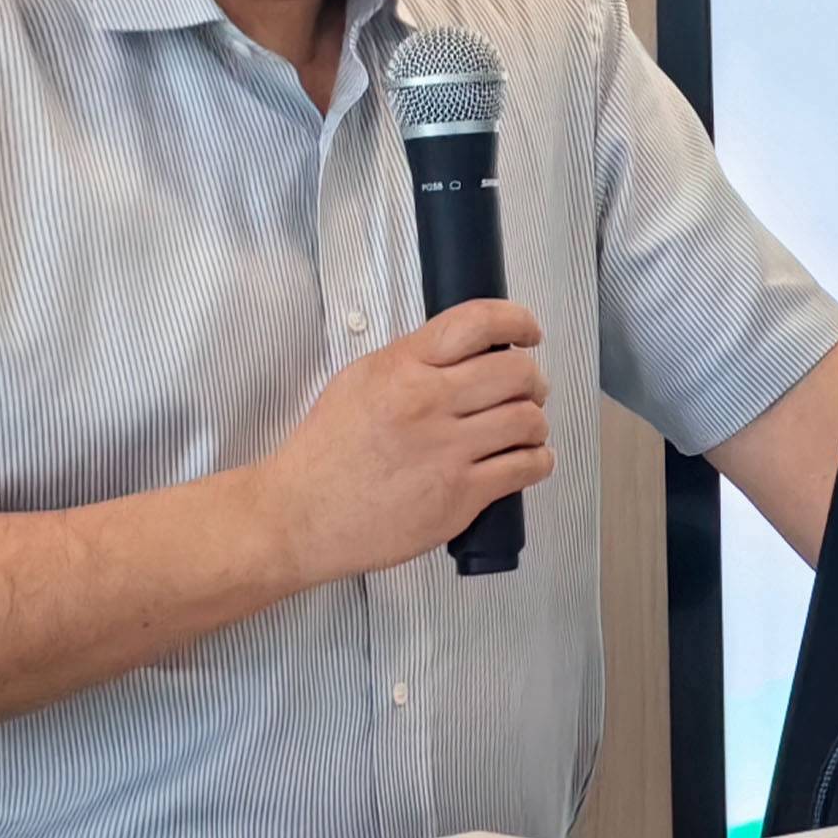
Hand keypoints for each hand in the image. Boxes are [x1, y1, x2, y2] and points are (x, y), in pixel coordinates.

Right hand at [257, 301, 552, 587]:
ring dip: (535, 422)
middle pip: (516, 371)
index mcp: (401, 368)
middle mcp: (427, 403)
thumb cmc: (325, 454)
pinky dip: (538, 460)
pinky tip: (527, 459)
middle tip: (528, 389)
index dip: (517, 321)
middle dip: (532, 378)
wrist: (299, 517)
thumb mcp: (358, 382)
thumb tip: (465, 351)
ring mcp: (446, 451)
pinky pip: (526, 467)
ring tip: (524, 429)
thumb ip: (411, 361)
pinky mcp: (460, 496)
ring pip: (528, 420)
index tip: (529, 332)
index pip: (476, 323)